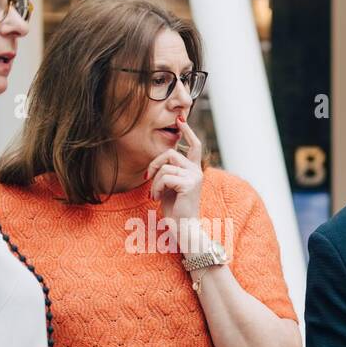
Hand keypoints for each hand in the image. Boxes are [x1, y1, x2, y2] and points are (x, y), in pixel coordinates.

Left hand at [148, 116, 203, 236]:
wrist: (184, 227)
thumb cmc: (175, 209)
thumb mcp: (170, 186)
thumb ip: (169, 171)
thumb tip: (162, 159)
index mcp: (194, 170)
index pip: (194, 146)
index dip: (187, 131)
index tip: (180, 119)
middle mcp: (197, 171)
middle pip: (170, 153)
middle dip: (154, 164)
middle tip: (148, 179)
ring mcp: (195, 177)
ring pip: (165, 165)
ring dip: (154, 180)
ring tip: (154, 194)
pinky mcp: (189, 184)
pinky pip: (165, 176)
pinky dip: (156, 187)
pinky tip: (157, 198)